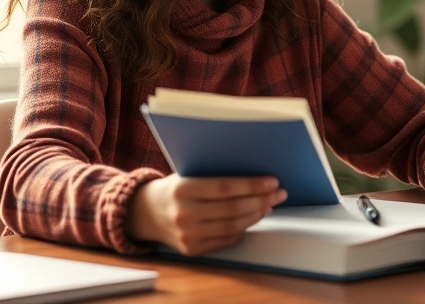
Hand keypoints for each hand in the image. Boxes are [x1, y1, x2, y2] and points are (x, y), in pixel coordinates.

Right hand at [127, 174, 286, 255]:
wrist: (145, 213)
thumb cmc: (174, 188)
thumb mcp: (187, 174)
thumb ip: (214, 175)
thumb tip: (254, 175)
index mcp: (182, 189)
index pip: (224, 188)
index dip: (251, 186)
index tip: (272, 181)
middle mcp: (183, 214)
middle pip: (232, 209)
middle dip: (260, 200)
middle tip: (280, 193)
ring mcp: (187, 235)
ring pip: (232, 226)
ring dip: (256, 215)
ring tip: (270, 204)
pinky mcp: (192, 249)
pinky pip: (225, 239)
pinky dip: (243, 228)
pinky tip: (253, 217)